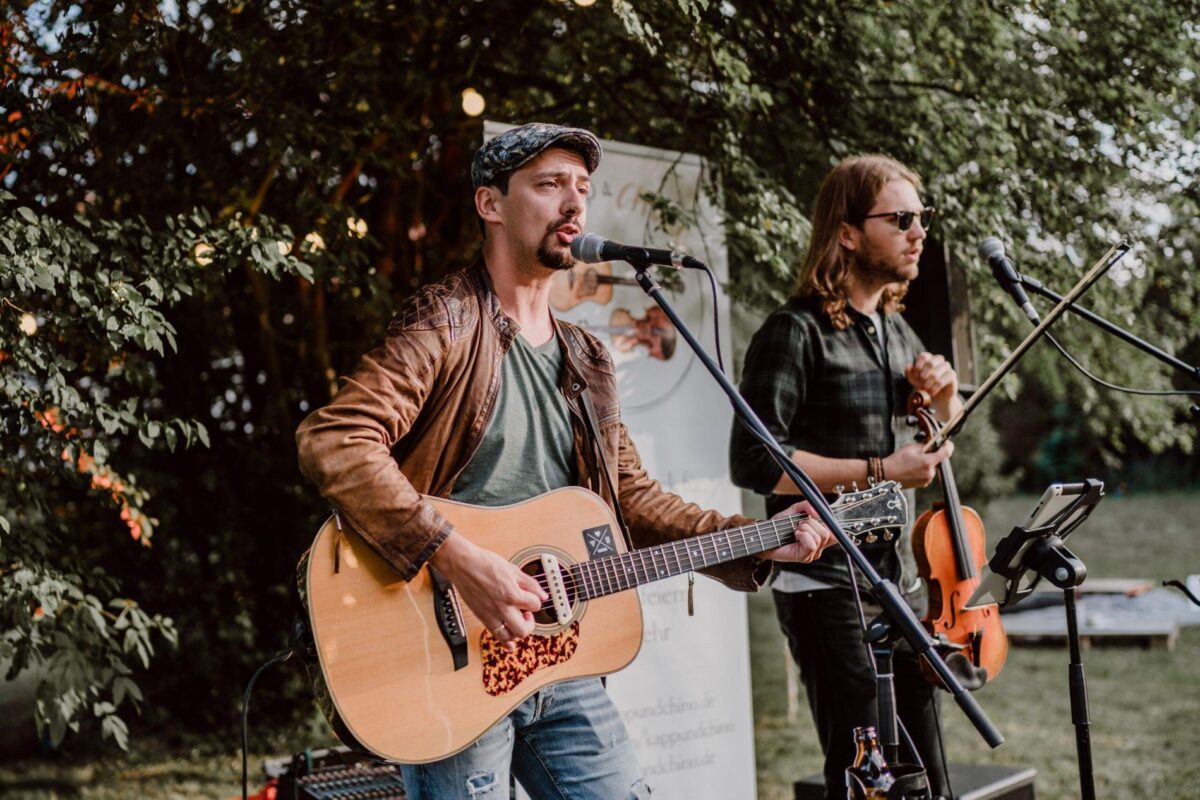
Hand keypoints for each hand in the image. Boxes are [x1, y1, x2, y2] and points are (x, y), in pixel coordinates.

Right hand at [429, 534, 547, 651]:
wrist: (463, 565)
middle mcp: (502, 609)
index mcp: (511, 594)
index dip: (536, 601)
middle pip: (524, 629)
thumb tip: (543, 594)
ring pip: (510, 637)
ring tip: (517, 621)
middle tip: (527, 614)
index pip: (535, 605)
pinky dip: (505, 642)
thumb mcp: (513, 569)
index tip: (531, 597)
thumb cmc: (484, 564)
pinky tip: (510, 642)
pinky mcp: (482, 618)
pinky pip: (496, 636)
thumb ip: (530, 584)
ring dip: (517, 633)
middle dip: (529, 623)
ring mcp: (491, 615)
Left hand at [759, 501, 836, 563]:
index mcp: (819, 536)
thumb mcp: (796, 510)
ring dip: (805, 529)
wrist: (766, 536)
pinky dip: (803, 536)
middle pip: (828, 533)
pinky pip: (811, 545)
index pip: (836, 533)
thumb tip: (817, 511)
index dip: (830, 523)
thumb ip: (807, 505)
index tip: (818, 517)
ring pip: (819, 537)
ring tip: (795, 530)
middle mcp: (819, 546)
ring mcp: (812, 553)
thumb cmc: (779, 526)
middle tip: (799, 523)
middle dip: (812, 523)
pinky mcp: (804, 557)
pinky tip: (795, 535)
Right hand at [881, 440, 953, 488]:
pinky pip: (928, 474)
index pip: (946, 453)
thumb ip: (925, 446)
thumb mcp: (911, 447)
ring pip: (933, 467)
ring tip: (913, 462)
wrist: (887, 474)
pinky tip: (912, 469)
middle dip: (933, 455)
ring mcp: (927, 480)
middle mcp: (930, 472)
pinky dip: (923, 470)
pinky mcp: (924, 484)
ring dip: (927, 463)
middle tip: (921, 452)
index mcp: (928, 462)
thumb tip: (933, 445)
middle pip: (938, 460)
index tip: (947, 443)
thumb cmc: (897, 460)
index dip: (948, 446)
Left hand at [906, 352, 957, 417]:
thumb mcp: (915, 380)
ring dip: (927, 384)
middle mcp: (938, 360)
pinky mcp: (952, 375)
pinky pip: (941, 381)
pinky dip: (934, 388)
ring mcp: (946, 367)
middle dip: (923, 376)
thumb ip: (910, 373)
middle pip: (930, 363)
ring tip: (925, 390)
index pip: (923, 356)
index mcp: (929, 358)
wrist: (938, 396)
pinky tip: (931, 393)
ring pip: (935, 374)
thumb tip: (908, 365)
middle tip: (920, 384)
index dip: (918, 366)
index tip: (916, 377)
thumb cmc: (925, 385)